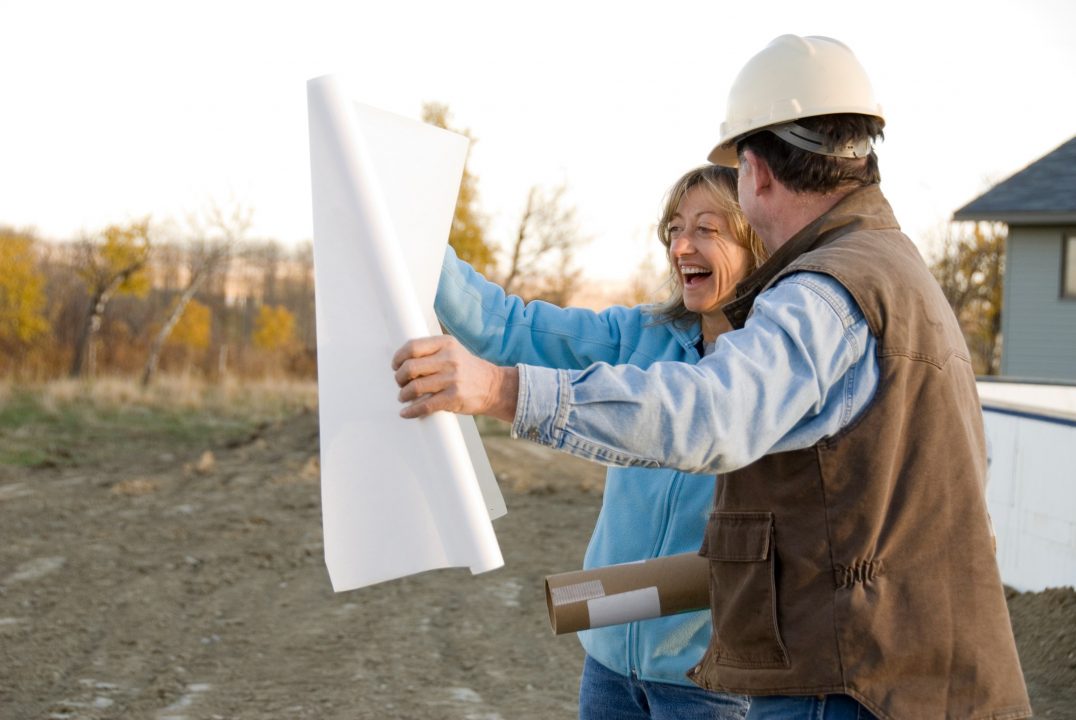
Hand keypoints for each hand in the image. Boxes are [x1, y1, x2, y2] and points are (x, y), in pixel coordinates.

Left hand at [392, 335, 517, 421]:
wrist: (493, 386)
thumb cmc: (467, 369)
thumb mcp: (452, 351)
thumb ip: (431, 352)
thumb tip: (402, 361)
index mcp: (446, 343)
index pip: (412, 347)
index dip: (398, 358)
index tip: (395, 366)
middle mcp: (449, 359)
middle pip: (410, 367)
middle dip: (399, 378)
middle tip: (400, 383)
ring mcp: (452, 378)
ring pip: (415, 387)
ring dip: (404, 394)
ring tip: (404, 397)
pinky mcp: (454, 397)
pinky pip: (426, 405)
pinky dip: (412, 411)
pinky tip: (406, 412)